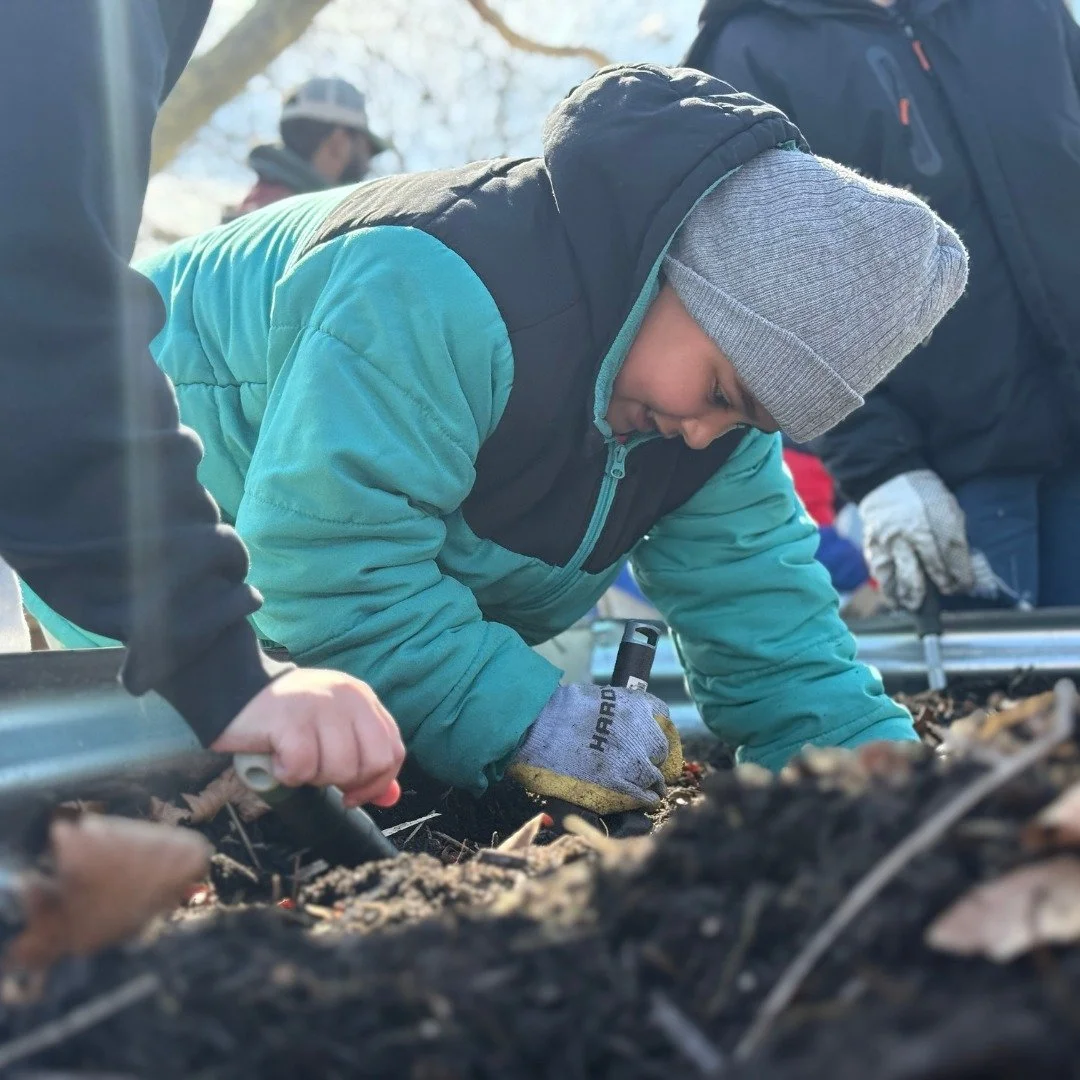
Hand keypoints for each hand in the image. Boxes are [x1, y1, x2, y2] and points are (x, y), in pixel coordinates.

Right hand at [211, 668, 404, 807]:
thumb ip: (364, 760)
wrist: (233, 690)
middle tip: (316, 770)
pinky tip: (276, 757)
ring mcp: (321, 705)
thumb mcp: (334, 731)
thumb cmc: (286, 719)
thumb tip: (390, 798)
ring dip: (313, 777)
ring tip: (293, 758)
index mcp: (363, 699)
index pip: (393, 751)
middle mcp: (348, 698)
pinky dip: (287, 774)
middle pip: (373, 763)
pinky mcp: (291, 718)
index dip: (376, 783)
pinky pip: (303, 767)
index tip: (351, 795)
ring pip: (340, 768)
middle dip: (345, 781)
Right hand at [507, 683, 682, 814]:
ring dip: (652, 782)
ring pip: (654, 775)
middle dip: (653, 758)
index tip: (650, 740)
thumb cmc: (557, 709)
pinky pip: (643, 796)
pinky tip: (644, 800)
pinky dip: (646, 799)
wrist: (535, 725)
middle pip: (660, 749)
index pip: (661, 717)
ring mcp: (631, 760)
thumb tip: (621, 721)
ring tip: (648, 788)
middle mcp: (639, 731)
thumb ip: (614, 709)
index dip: (656, 731)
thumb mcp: (595, 696)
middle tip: (643, 765)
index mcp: (634, 705)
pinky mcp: (618, 784)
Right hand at [858, 470, 975, 610]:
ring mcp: (889, 542)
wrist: (886, 480)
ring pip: (900, 576)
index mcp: (933, 520)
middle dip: (940, 587)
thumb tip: (964, 566)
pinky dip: (888, 589)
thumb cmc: (921, 495)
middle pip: (929, 569)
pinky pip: (881, 573)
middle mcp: (910, 534)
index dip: (962, 575)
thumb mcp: (947, 507)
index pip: (952, 555)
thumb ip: (954, 537)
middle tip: (946, 593)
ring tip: (915, 606)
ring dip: (910, 595)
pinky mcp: (873, 546)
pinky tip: (895, 600)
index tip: (966, 586)